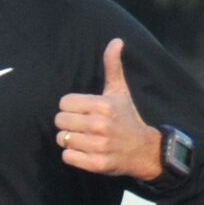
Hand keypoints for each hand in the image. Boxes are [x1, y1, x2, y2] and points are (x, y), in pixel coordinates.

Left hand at [55, 38, 161, 181]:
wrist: (144, 150)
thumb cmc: (127, 117)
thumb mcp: (120, 91)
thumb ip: (113, 66)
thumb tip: (116, 40)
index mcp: (103, 105)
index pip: (65, 103)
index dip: (71, 107)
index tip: (82, 111)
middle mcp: (100, 125)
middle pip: (60, 121)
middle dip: (67, 123)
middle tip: (80, 125)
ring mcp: (99, 146)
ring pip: (62, 139)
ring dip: (69, 139)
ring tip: (83, 138)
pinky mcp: (97, 164)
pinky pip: (68, 156)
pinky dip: (72, 155)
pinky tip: (84, 151)